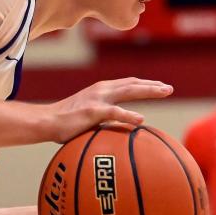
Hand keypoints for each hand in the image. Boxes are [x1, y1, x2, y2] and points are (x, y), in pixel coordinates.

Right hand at [46, 78, 173, 141]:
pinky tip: (141, 120)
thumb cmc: (64, 122)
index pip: (127, 83)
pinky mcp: (92, 111)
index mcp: (100, 90)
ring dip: (148, 90)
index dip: (145, 84)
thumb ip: (103, 118)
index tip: (160, 86)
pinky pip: (115, 112)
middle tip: (169, 88)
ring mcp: (97, 99)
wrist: (46, 121)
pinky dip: (129, 115)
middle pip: (132, 84)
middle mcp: (101, 90)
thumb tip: (119, 130)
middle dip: (152, 85)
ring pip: (128, 91)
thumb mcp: (87, 115)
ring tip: (164, 92)